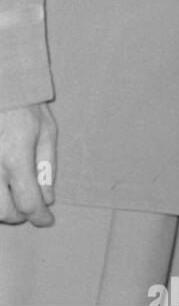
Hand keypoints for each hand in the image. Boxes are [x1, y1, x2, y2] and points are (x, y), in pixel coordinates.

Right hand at [0, 104, 56, 225]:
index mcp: (15, 156)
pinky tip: (1, 185)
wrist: (0, 85)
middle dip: (18, 215)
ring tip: (12, 195)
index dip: (39, 216)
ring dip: (1, 207)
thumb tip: (47, 197)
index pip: (28, 201)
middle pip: (1, 211)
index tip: (46, 220)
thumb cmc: (23, 104)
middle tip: (28, 208)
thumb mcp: (45, 129)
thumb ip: (47, 165)